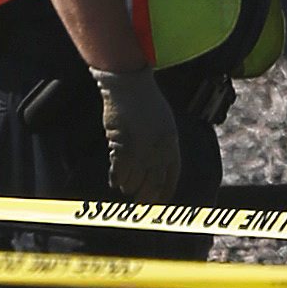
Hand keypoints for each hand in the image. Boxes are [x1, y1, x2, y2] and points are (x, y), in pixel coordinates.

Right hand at [92, 68, 181, 201]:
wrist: (128, 84)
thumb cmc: (144, 100)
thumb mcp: (162, 122)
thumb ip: (162, 143)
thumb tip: (156, 165)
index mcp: (171, 142)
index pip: (172, 174)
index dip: (165, 190)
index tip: (160, 200)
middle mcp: (158, 147)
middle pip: (154, 180)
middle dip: (148, 195)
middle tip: (141, 204)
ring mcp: (140, 146)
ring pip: (136, 177)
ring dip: (131, 186)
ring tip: (126, 191)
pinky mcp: (122, 142)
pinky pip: (120, 167)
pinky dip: (117, 177)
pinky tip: (114, 182)